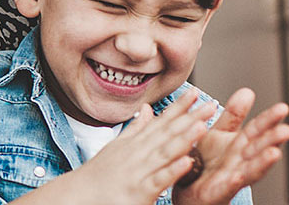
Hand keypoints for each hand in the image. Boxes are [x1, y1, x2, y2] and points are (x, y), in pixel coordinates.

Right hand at [58, 89, 214, 203]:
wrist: (78, 196)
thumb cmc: (98, 175)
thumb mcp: (117, 147)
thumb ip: (135, 129)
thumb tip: (147, 109)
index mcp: (136, 144)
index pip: (161, 122)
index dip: (178, 107)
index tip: (195, 93)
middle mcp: (138, 154)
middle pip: (167, 133)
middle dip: (190, 118)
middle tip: (210, 105)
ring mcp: (139, 171)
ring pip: (165, 153)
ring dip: (184, 139)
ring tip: (202, 126)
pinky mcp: (139, 191)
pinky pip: (158, 180)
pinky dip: (172, 170)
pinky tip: (187, 162)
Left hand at [174, 88, 288, 204]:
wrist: (187, 189)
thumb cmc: (204, 163)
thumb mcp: (218, 134)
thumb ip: (233, 116)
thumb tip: (247, 91)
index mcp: (239, 145)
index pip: (256, 129)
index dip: (269, 119)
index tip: (283, 108)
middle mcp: (239, 161)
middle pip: (258, 149)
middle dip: (272, 140)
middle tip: (285, 130)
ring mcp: (232, 177)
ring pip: (250, 169)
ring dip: (262, 162)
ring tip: (274, 153)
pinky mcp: (218, 192)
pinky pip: (227, 187)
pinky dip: (234, 182)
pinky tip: (238, 176)